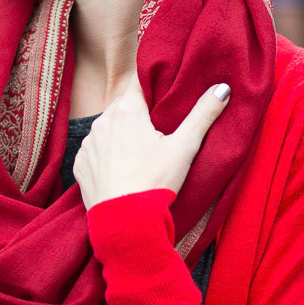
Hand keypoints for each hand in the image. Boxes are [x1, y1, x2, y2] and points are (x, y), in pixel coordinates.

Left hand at [74, 73, 230, 208]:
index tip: (162, 86)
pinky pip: (95, 150)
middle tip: (156, 124)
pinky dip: (106, 154)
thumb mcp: (184, 147)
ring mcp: (88, 144)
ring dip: (120, 132)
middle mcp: (102, 121)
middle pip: (123, 105)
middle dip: (138, 111)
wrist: (125, 223)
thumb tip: (223, 88)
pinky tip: (121, 167)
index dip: (151, 81)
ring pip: (107, 127)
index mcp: (127, 111)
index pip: (138, 81)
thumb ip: (204, 114)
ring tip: (139, 149)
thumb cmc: (155, 182)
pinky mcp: (80, 165)